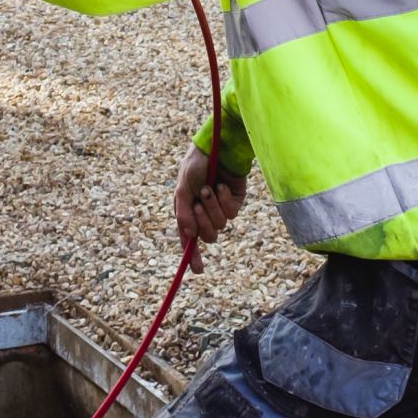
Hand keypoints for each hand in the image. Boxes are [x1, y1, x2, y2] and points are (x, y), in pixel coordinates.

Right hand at [172, 146, 247, 272]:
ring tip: (210, 188)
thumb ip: (183, 212)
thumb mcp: (182, 188)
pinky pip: (232, 213)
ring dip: (213, 206)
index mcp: (188, 212)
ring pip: (220, 225)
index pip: (190, 240)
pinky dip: (225, 200)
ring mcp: (220, 209)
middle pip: (207, 236)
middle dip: (203, 220)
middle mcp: (204, 213)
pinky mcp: (235, 202)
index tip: (197, 270)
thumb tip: (189, 236)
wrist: (218, 147)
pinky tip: (223, 186)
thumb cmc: (196, 165)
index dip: (193, 256)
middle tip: (199, 201)